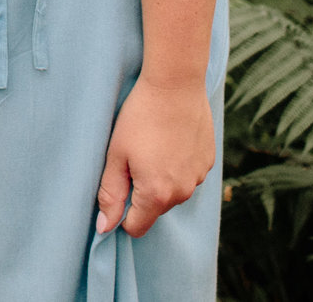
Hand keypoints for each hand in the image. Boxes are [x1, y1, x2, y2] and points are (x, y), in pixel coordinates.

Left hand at [94, 77, 213, 236]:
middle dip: (142, 192)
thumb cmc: (140, 117)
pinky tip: (170, 139)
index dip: (122, 213)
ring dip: (161, 179)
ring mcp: (199, 177)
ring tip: (153, 145)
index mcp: (157, 195)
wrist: (175, 83)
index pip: (136, 227)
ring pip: (173, 192)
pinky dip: (178, 165)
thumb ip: (110, 195)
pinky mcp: (208, 161)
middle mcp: (182, 192)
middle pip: (155, 209)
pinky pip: (188, 175)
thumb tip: (104, 228)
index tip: (117, 186)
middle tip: (133, 157)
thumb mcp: (116, 155)